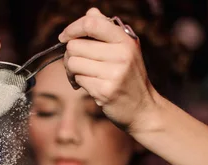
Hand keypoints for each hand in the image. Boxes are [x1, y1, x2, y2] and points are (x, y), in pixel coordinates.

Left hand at [58, 8, 160, 134]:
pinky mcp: (105, 91)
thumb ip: (107, 30)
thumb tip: (91, 12)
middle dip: (69, 55)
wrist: (142, 109)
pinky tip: (87, 86)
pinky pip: (78, 79)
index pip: (92, 23)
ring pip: (72, 63)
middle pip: (75, 46)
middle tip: (76, 64)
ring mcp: (114, 73)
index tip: (64, 36)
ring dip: (71, 71)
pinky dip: (78, 83)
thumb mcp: (125, 49)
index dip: (73, 28)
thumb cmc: (129, 77)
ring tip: (81, 76)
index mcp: (125, 40)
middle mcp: (121, 55)